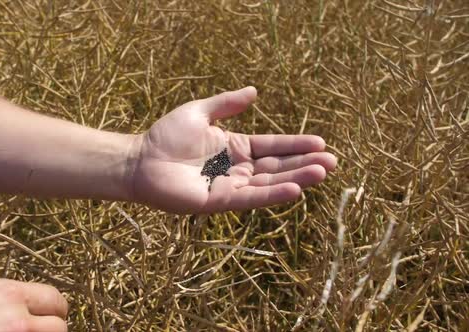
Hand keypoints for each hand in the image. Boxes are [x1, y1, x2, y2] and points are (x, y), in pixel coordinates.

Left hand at [132, 87, 336, 213]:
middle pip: (277, 166)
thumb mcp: (200, 112)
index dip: (295, 144)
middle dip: (304, 164)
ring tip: (323, 173)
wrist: (140, 159)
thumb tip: (255, 91)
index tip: (321, 143)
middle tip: (333, 163)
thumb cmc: (166, 136)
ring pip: (269, 182)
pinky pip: (250, 197)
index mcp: (234, 147)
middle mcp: (236, 168)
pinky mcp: (219, 201)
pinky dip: (272, 194)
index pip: (272, 146)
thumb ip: (227, 104)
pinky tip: (295, 188)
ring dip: (296, 178)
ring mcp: (230, 185)